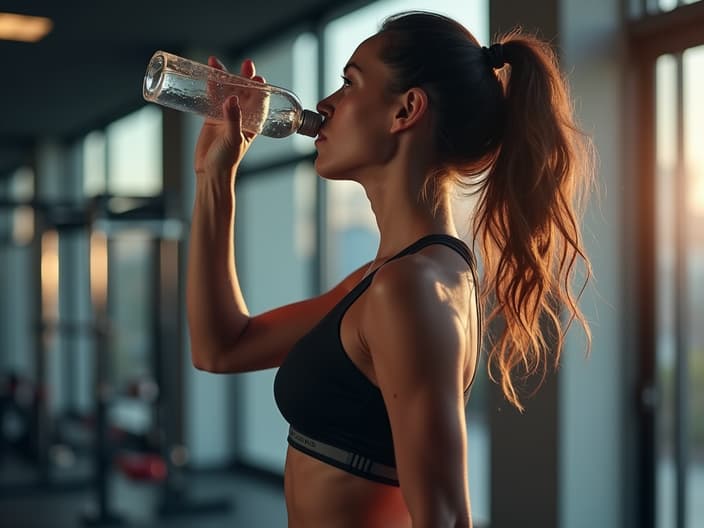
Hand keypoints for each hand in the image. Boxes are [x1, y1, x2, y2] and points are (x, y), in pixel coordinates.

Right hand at [194, 57, 266, 177]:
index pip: (259, 101)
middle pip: (244, 91)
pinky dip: (208, 86)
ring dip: (222, 77)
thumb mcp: (233, 139)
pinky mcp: (211, 117)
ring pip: (225, 91)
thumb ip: (233, 119)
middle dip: (243, 76)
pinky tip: (204, 75)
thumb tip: (232, 99)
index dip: (259, 88)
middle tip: (244, 63)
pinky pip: (210, 97)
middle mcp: (241, 116)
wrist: (209, 172)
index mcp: (252, 122)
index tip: (257, 76)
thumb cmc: (227, 161)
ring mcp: (225, 115)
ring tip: (214, 62)